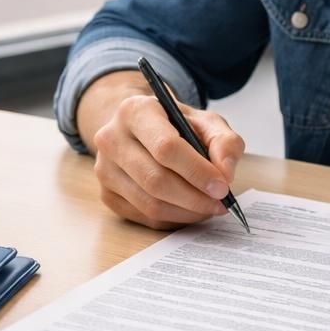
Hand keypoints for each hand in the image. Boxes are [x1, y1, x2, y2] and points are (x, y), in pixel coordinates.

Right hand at [80, 72, 245, 230]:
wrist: (140, 130)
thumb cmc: (175, 125)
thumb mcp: (205, 122)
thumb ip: (224, 142)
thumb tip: (225, 174)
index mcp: (135, 111)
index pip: (165, 147)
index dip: (197, 171)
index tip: (222, 187)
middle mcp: (111, 139)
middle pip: (155, 180)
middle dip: (194, 197)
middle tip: (220, 203)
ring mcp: (104, 169)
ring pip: (149, 204)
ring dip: (186, 212)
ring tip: (209, 207)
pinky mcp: (107, 194)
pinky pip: (144, 217)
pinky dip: (173, 219)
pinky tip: (189, 210)